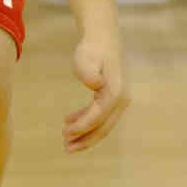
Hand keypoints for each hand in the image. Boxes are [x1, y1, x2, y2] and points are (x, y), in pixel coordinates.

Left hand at [63, 30, 127, 151]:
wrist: (103, 39)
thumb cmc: (92, 49)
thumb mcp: (85, 58)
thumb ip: (88, 72)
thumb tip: (95, 84)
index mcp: (116, 92)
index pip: (98, 116)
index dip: (82, 127)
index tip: (65, 132)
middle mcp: (121, 99)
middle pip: (104, 127)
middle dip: (85, 140)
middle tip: (66, 148)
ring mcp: (119, 100)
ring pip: (103, 125)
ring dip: (85, 135)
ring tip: (66, 141)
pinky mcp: (113, 99)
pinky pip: (101, 116)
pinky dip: (86, 122)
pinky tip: (70, 122)